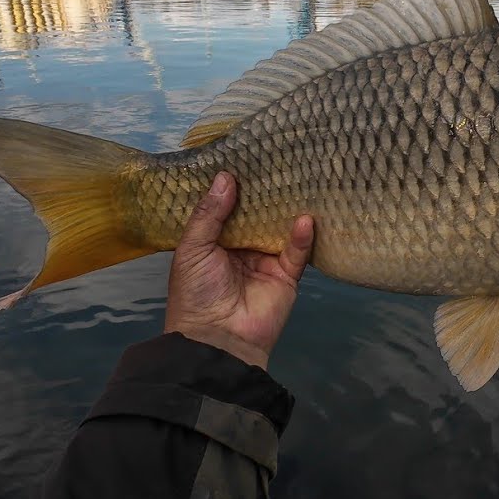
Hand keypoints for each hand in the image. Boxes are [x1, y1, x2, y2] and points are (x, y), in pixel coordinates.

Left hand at [165, 172, 314, 369]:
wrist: (217, 340)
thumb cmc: (196, 293)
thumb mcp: (193, 249)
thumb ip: (209, 214)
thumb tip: (226, 177)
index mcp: (213, 243)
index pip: (226, 208)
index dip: (234, 187)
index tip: (244, 157)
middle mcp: (240, 249)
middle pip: (256, 215)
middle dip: (264, 193)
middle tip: (276, 160)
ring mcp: (265, 262)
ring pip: (278, 229)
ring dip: (286, 209)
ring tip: (299, 179)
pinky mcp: (286, 276)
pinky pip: (296, 253)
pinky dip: (302, 236)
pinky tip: (305, 218)